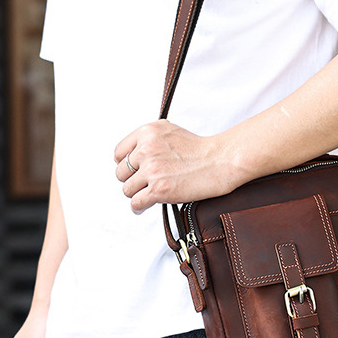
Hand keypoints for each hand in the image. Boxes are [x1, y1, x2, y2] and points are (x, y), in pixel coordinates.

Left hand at [114, 119, 235, 213]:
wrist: (219, 160)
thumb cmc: (198, 148)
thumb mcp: (168, 131)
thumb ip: (147, 139)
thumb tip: (130, 155)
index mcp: (147, 132)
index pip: (118, 153)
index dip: (126, 164)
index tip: (134, 170)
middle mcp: (147, 149)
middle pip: (120, 173)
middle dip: (132, 179)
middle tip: (145, 182)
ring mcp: (152, 170)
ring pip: (127, 189)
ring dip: (137, 193)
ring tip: (149, 192)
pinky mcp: (159, 189)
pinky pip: (135, 203)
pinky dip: (139, 207)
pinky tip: (146, 205)